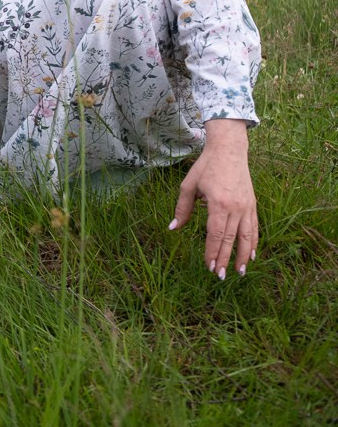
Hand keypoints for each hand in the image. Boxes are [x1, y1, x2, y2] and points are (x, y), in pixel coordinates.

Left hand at [169, 119, 257, 277]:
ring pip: (246, 236)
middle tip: (219, 276)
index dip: (212, 252)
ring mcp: (247, 206)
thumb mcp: (188, 186)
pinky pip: (254, 227)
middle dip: (224, 259)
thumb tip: (173, 228)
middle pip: (230, 239)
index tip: (208, 266)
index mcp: (218, 203)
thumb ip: (182, 209)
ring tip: (240, 272)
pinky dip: (254, 242)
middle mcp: (235, 207)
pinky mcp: (253, 204)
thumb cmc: (206, 167)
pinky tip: (252, 254)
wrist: (229, 150)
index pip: (215, 234)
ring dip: (243, 256)